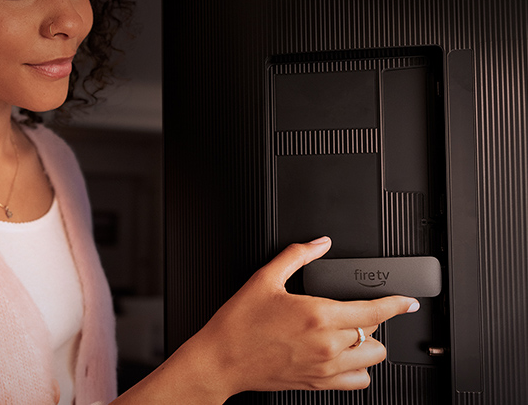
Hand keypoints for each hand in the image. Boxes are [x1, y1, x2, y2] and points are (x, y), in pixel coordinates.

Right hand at [187, 237, 419, 396]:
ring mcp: (324, 367)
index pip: (374, 311)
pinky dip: (360, 369)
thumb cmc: (238, 323)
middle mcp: (327, 344)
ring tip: (351, 334)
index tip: (407, 301)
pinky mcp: (318, 383)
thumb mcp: (264, 279)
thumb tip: (319, 244)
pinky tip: (345, 356)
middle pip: (375, 333)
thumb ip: (297, 256)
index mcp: (317, 314)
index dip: (397, 304)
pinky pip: (359, 382)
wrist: (221, 360)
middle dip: (371, 320)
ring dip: (368, 344)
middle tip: (351, 311)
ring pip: (373, 358)